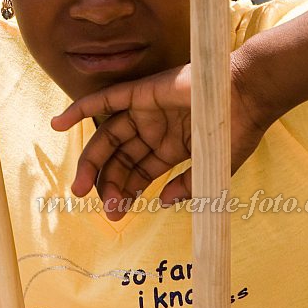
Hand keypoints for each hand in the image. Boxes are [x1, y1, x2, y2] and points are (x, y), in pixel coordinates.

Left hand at [50, 58, 277, 220]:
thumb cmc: (238, 131)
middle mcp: (154, 130)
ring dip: (91, 161)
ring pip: (108, 137)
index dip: (125, 194)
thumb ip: (186, 186)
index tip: (117, 215)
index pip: (138, 174)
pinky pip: (104, 100)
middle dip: (105, 182)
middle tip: (95, 205)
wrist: (249, 96)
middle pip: (119, 159)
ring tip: (80, 186)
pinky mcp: (140, 91)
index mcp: (171, 149)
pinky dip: (80, 109)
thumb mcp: (211, 168)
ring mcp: (145, 111)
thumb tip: (161, 202)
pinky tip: (58, 124)